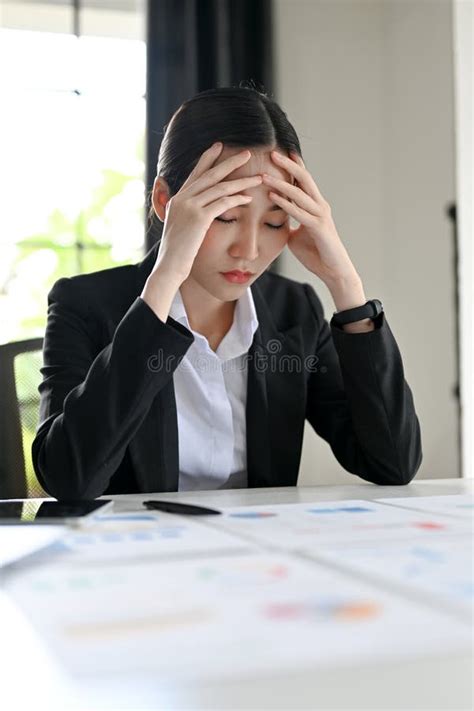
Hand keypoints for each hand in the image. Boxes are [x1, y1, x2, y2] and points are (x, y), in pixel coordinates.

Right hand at [152, 143, 262, 282]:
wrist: (169, 267)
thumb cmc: (177, 254)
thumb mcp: (180, 229)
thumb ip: (188, 216)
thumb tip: (199, 212)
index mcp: (177, 199)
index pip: (195, 174)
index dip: (208, 159)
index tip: (219, 146)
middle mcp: (182, 198)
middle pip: (210, 174)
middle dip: (230, 162)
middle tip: (247, 153)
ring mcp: (190, 206)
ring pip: (220, 187)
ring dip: (241, 182)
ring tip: (258, 177)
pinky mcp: (199, 217)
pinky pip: (223, 203)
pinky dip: (237, 199)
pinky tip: (249, 199)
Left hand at [261, 150, 358, 285]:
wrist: (333, 271)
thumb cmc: (316, 254)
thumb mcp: (297, 236)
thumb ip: (288, 223)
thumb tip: (274, 220)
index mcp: (316, 205)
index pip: (304, 181)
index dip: (293, 166)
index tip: (279, 153)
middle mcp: (320, 206)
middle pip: (304, 179)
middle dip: (288, 165)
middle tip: (272, 152)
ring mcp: (321, 216)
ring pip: (300, 193)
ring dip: (281, 183)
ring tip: (264, 175)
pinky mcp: (319, 228)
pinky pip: (300, 213)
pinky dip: (286, 203)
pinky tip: (273, 197)